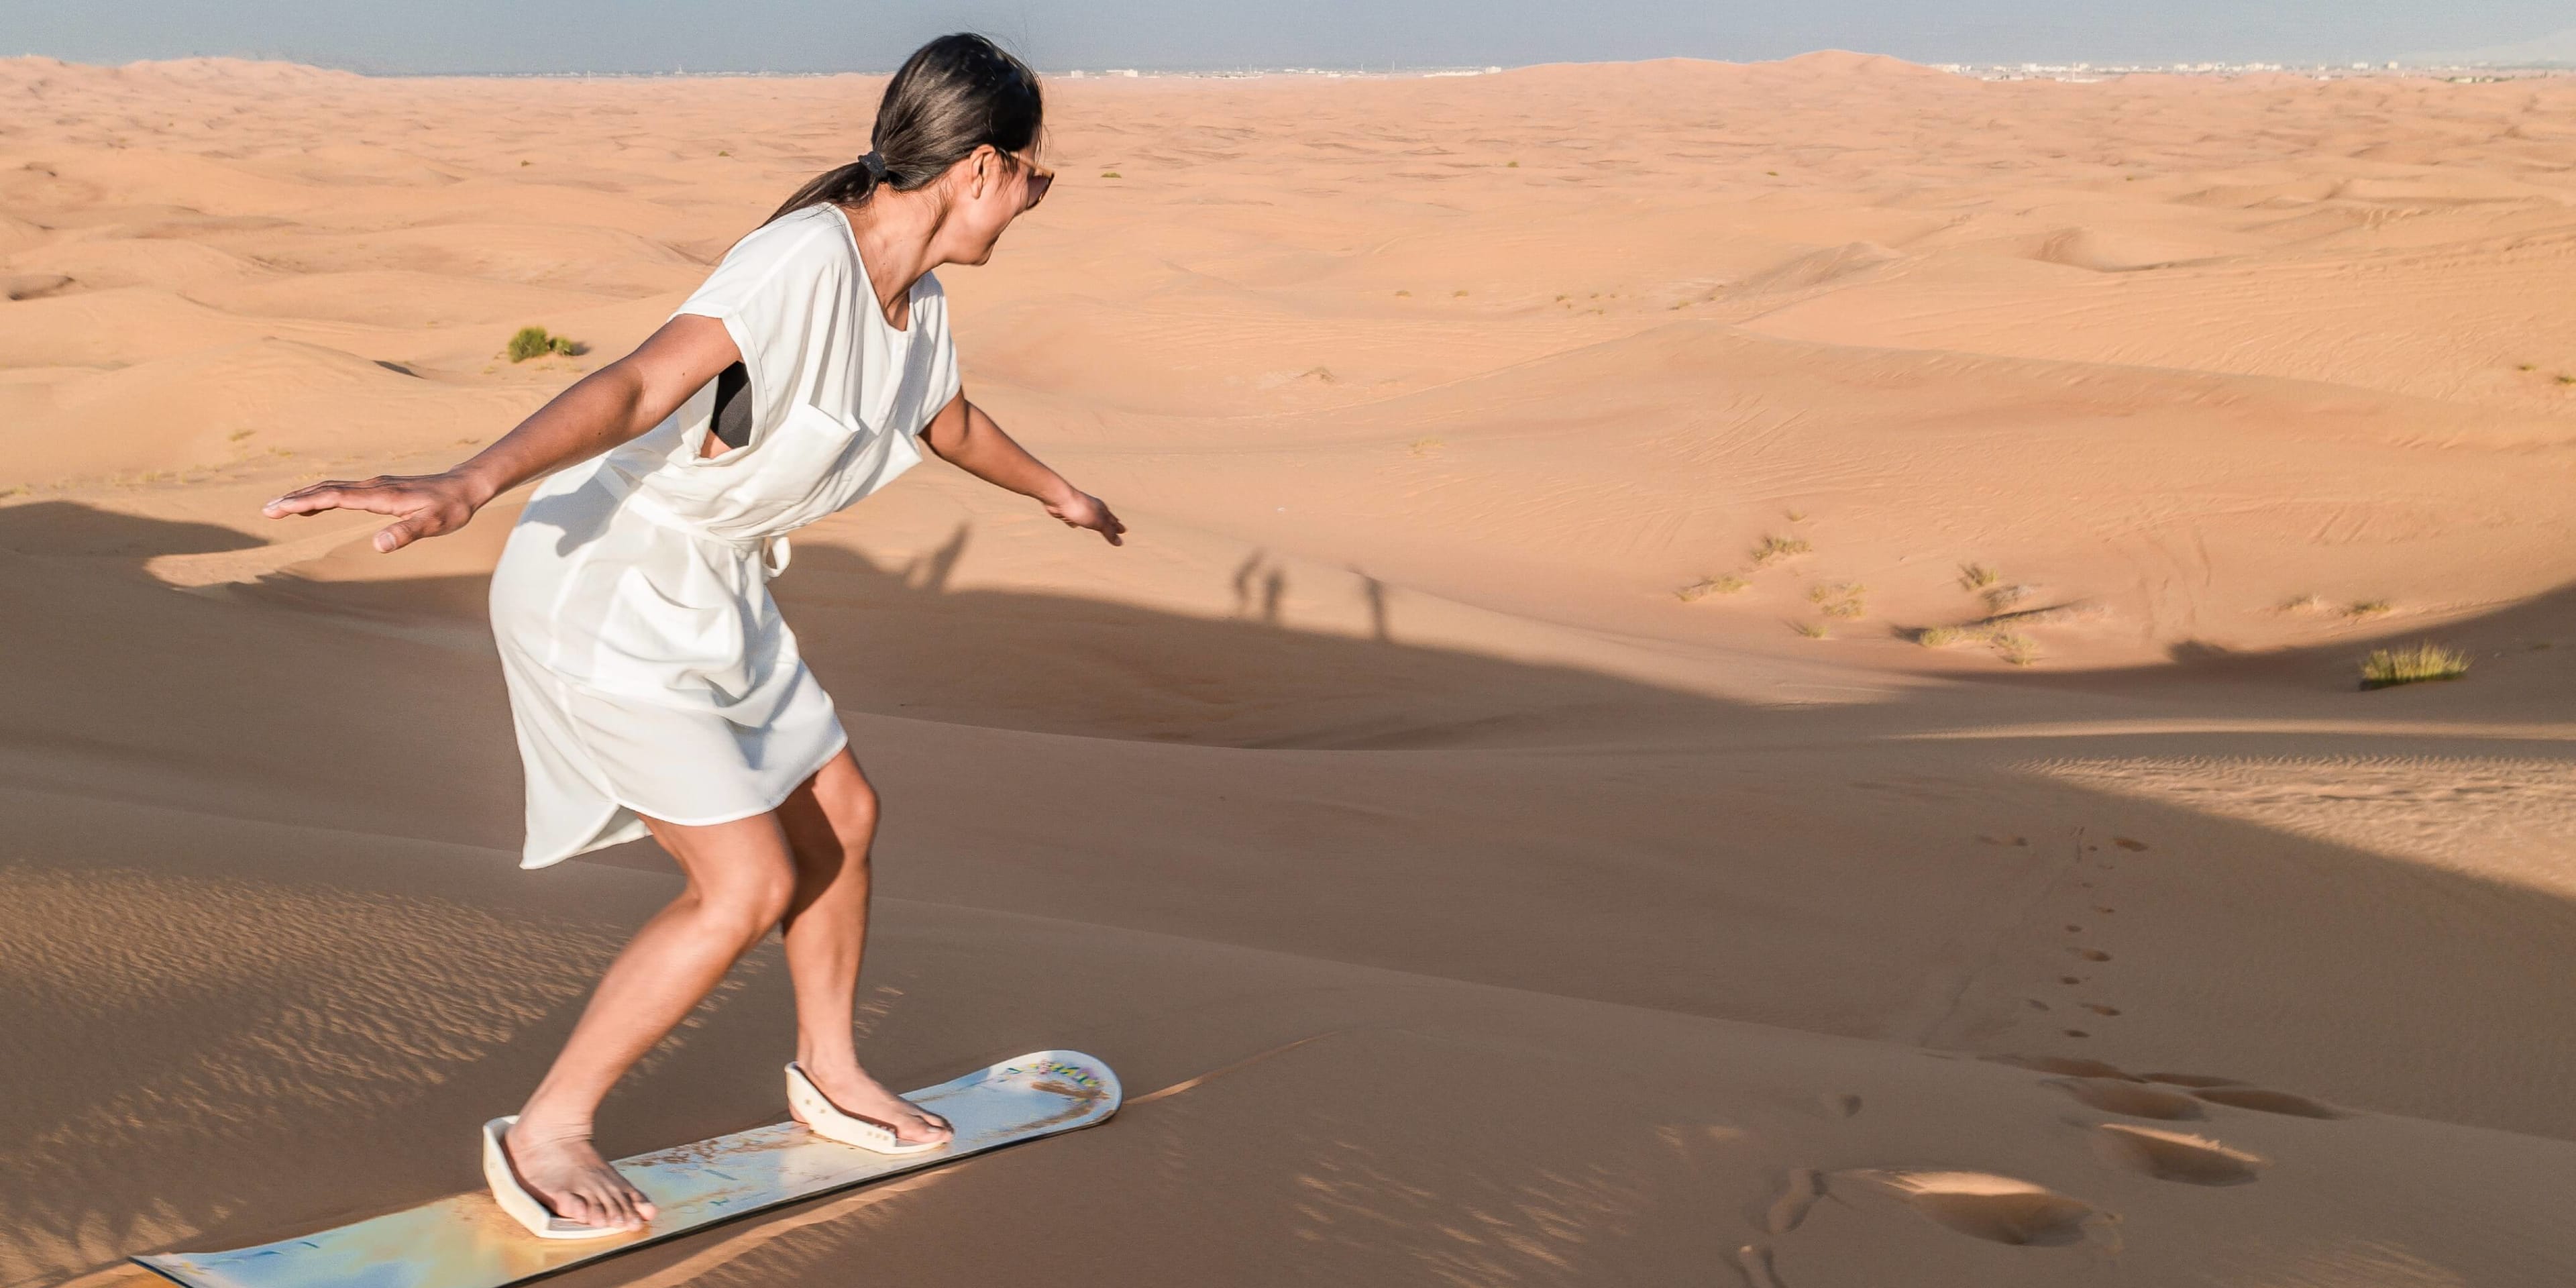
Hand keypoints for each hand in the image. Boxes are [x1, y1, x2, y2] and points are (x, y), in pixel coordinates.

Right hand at [261, 471, 487, 552]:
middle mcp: (373, 486)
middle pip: (326, 489)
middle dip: (295, 499)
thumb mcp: (433, 524)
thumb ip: (406, 533)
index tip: (277, 509)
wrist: (466, 486)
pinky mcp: (381, 488)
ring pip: (332, 488)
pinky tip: (314, 505)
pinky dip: (322, 496)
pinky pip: (343, 490)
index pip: (333, 497)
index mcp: (380, 495)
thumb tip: (379, 546)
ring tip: (279, 507)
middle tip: (266, 510)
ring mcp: (376, 486)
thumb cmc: (451, 508)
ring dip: (305, 496)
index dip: (304, 503)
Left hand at [1043, 489, 1125, 545]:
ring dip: (1094, 523)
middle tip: (1115, 528)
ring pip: (1090, 519)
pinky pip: (1075, 520)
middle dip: (1109, 523)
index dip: (1118, 527)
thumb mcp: (1098, 522)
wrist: (1059, 499)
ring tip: (1097, 527)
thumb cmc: (1080, 509)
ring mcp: (1080, 510)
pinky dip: (1077, 523)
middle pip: (1103, 518)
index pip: (1113, 520)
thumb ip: (1109, 532)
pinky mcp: (1069, 513)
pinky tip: (1075, 525)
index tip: (1123, 531)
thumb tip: (1120, 543)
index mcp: (1101, 509)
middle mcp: (1092, 508)